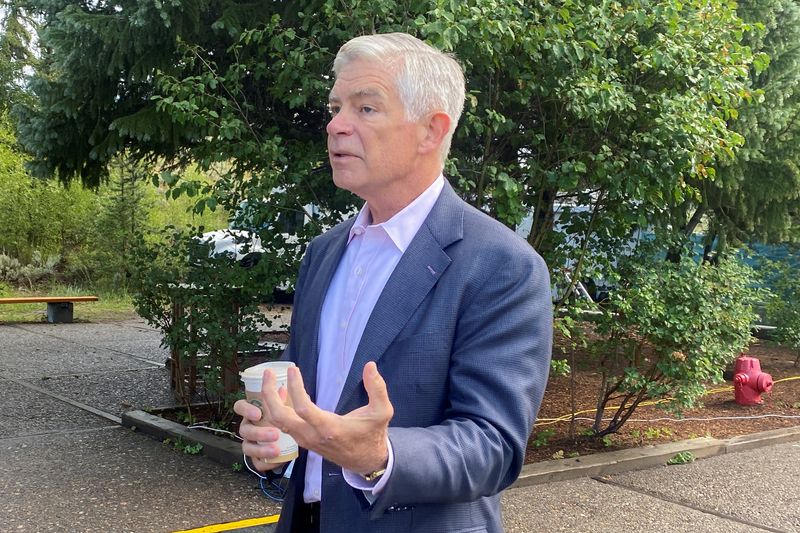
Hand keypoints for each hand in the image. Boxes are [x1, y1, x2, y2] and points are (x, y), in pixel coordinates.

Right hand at [233, 397, 283, 471]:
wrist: (289, 439)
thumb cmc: (282, 419)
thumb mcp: (283, 407)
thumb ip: (281, 399)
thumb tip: (282, 388)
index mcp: (251, 413)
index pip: (239, 407)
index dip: (245, 410)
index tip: (258, 414)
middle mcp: (247, 428)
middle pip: (244, 430)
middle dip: (259, 433)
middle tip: (275, 434)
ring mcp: (250, 444)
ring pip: (248, 448)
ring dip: (261, 449)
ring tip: (276, 450)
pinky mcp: (256, 459)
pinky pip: (256, 463)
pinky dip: (266, 463)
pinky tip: (276, 460)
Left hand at [260, 361, 393, 474]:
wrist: (367, 461)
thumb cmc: (373, 435)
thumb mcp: (382, 412)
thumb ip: (377, 388)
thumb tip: (370, 366)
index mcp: (329, 428)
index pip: (302, 408)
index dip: (294, 387)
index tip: (292, 369)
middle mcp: (312, 436)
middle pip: (280, 417)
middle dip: (269, 394)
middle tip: (268, 373)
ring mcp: (306, 440)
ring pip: (278, 422)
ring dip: (271, 401)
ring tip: (272, 380)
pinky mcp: (304, 441)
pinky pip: (284, 425)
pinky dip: (277, 410)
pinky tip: (282, 395)